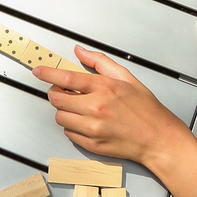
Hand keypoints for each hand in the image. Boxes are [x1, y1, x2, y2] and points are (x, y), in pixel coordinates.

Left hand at [35, 45, 191, 168]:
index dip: (47, 73)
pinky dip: (72, 126)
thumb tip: (80, 52)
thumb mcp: (126, 77)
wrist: (157, 138)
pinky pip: (69, 134)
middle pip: (57, 99)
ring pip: (60, 117)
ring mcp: (93, 128)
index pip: (66, 78)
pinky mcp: (92, 144)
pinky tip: (86, 121)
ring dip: (64, 111)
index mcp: (104, 88)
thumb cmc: (146, 109)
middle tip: (64, 91)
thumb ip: (100, 62)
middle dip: (56, 93)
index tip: (38, 70)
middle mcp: (96, 108)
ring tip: (79, 107)